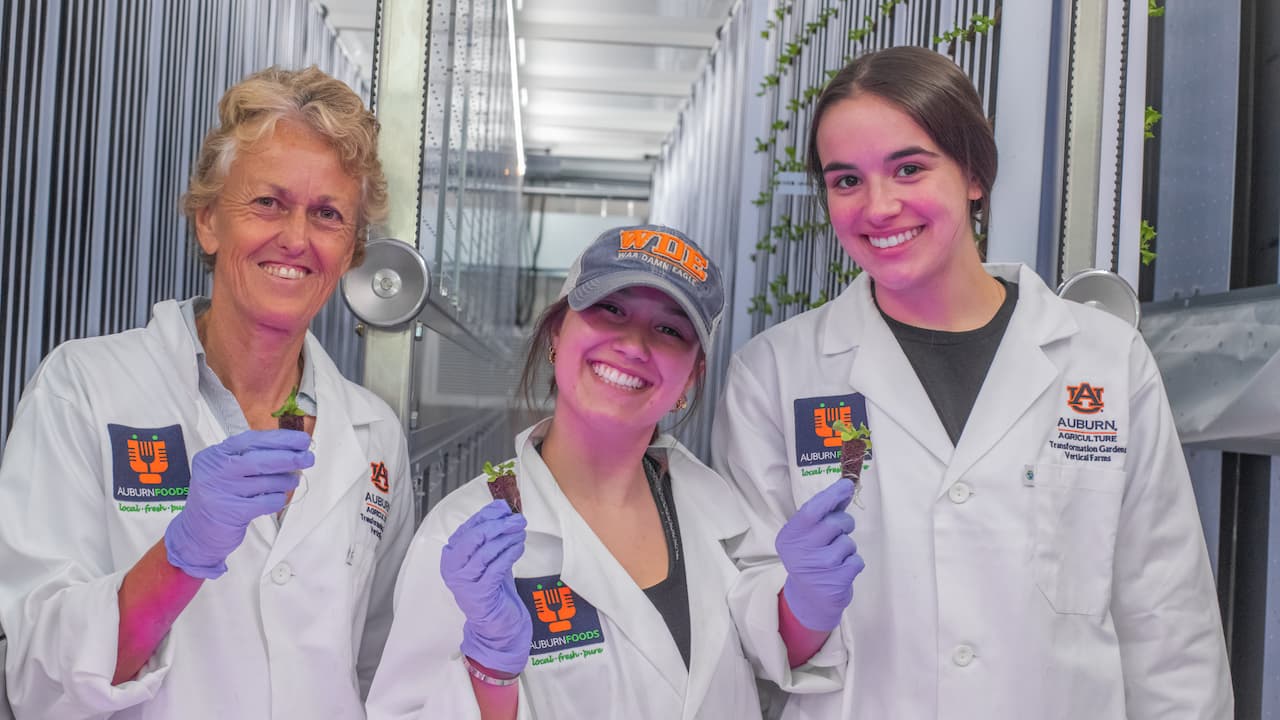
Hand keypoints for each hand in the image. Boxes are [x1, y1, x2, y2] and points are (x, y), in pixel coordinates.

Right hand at [164, 430, 311, 578]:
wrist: (197, 534)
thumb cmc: (220, 497)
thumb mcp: (227, 471)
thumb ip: (252, 458)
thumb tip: (293, 449)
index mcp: (214, 455)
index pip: (251, 440)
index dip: (280, 439)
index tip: (302, 440)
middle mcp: (215, 470)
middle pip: (259, 459)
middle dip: (289, 457)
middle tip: (309, 457)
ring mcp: (221, 491)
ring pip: (266, 481)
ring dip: (286, 479)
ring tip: (294, 479)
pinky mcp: (231, 512)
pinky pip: (266, 501)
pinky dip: (278, 498)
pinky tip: (279, 497)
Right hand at [441, 500, 531, 674]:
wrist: (493, 622)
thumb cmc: (491, 586)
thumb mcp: (487, 557)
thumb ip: (490, 536)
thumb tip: (503, 509)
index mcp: (451, 555)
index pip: (467, 527)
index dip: (486, 515)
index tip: (504, 508)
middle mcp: (453, 567)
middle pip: (475, 537)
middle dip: (499, 524)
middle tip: (518, 520)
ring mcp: (464, 581)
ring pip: (486, 551)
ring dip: (507, 538)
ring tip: (520, 533)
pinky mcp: (479, 593)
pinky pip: (495, 567)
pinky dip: (509, 554)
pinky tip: (518, 548)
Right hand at [777, 477, 864, 630]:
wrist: (809, 599)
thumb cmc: (811, 558)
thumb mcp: (807, 536)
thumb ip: (823, 514)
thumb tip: (845, 487)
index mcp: (790, 537)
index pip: (811, 511)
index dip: (831, 496)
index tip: (847, 485)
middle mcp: (801, 551)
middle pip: (834, 524)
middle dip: (844, 523)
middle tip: (839, 532)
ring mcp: (819, 567)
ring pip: (848, 542)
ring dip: (847, 546)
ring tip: (835, 557)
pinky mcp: (836, 582)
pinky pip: (856, 560)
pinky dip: (854, 562)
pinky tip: (841, 570)